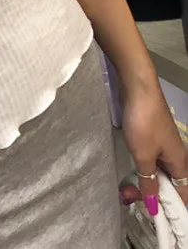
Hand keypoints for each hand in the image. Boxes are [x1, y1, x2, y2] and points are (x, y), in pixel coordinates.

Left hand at [119, 82, 187, 214]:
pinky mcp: (150, 136)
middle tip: (131, 199)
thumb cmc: (143, 121)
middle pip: (168, 185)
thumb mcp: (143, 155)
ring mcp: (163, 145)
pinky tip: (130, 172)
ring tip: (127, 190)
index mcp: (180, 164)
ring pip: (157, 172)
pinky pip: (149, 160)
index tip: (160, 220)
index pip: (183, 195)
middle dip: (152, 196)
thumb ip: (147, 180)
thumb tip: (152, 206)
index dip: (174, 209)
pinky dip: (141, 169)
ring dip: (144, 182)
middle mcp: (175, 156)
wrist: (137, 87)